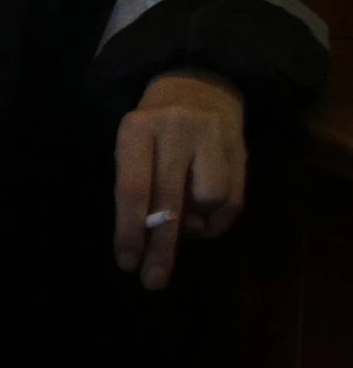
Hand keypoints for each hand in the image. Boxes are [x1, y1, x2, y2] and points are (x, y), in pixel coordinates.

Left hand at [113, 68, 246, 290]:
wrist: (199, 86)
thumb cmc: (154, 126)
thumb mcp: (133, 145)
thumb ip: (138, 186)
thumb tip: (146, 240)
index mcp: (137, 128)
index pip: (133, 189)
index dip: (130, 230)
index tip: (127, 264)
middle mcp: (175, 131)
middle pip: (168, 202)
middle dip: (160, 248)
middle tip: (152, 281)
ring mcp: (212, 140)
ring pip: (207, 202)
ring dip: (193, 223)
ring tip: (184, 217)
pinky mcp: (240, 152)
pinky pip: (232, 203)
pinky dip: (215, 219)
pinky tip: (203, 213)